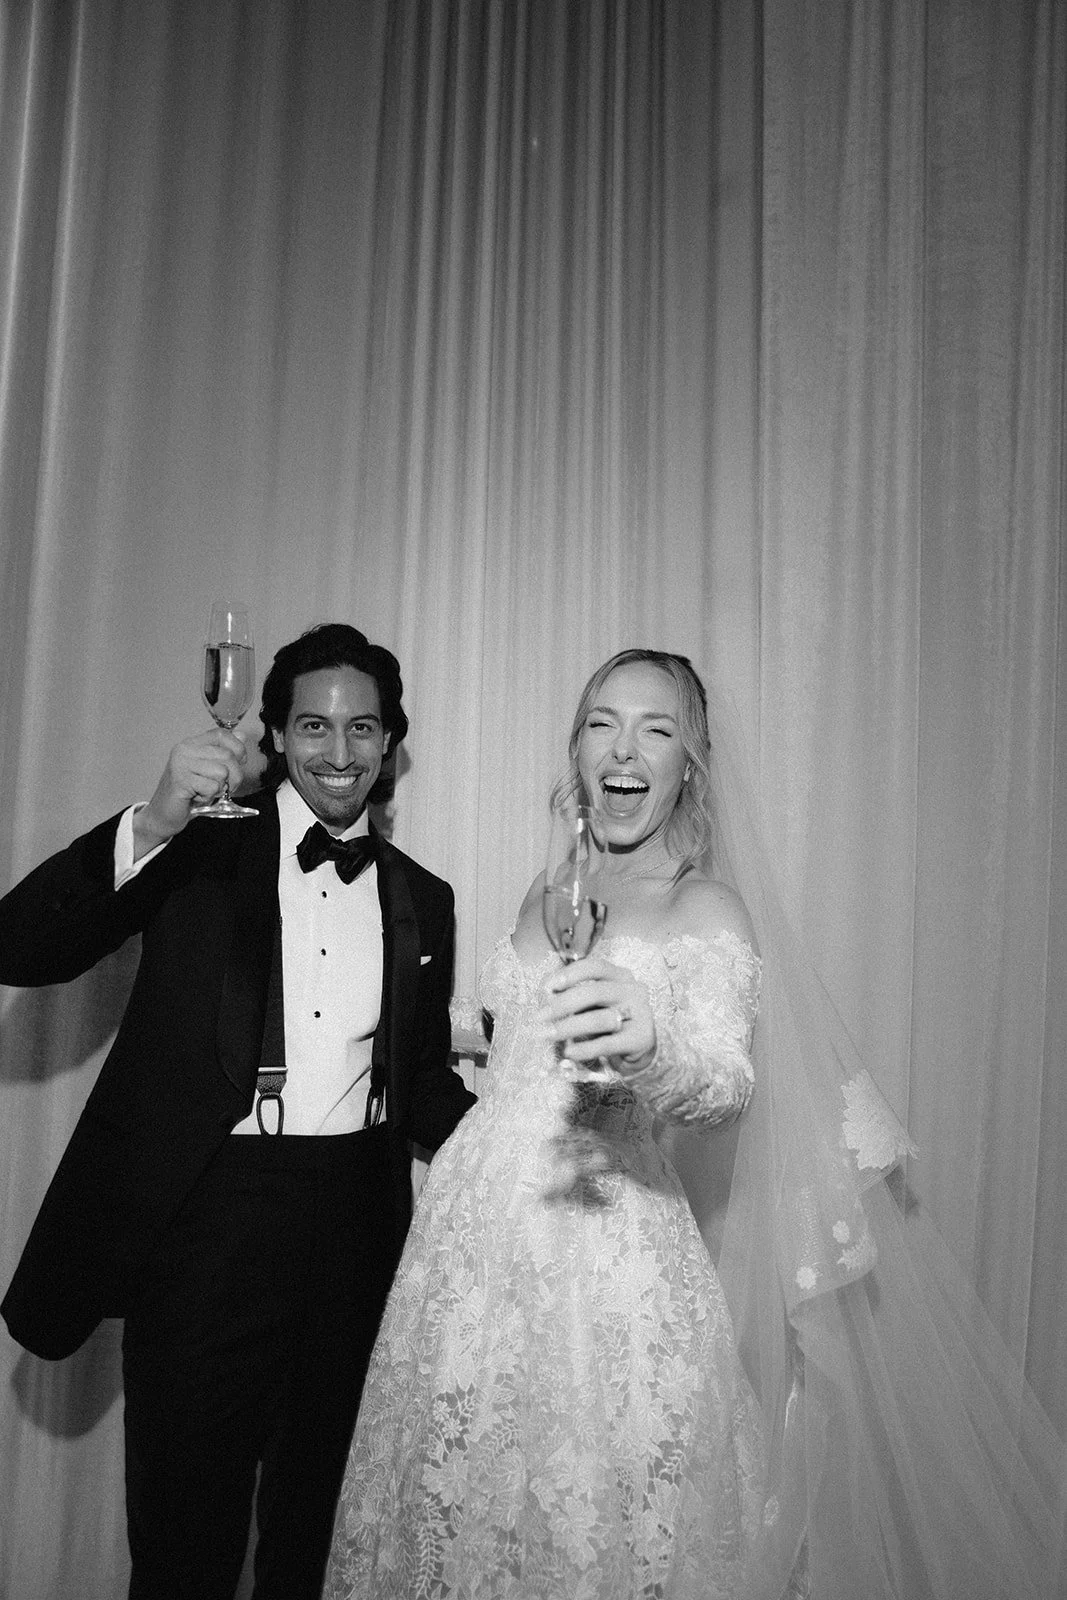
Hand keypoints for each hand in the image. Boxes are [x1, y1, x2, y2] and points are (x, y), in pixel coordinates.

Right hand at [133, 729, 247, 856]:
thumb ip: (224, 753)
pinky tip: (196, 797)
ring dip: (219, 788)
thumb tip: (242, 735)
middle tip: (224, 788)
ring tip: (205, 791)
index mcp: (191, 744)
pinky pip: (212, 787)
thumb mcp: (210, 771)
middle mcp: (184, 750)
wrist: (163, 814)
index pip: (221, 734)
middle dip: (235, 776)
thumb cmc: (188, 794)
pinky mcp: (180, 780)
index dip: (237, 747)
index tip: (241, 761)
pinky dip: (209, 797)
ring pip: (222, 772)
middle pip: (227, 755)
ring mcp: (181, 764)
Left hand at [536, 954, 655, 1073]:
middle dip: (562, 1005)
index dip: (570, 974)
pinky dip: (585, 1048)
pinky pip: (607, 1043)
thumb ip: (575, 994)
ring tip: (546, 1035)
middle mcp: (632, 990)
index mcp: (620, 975)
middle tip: (538, 1017)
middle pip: (594, 992)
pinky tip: (569, 1052)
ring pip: (599, 1019)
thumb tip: (545, 994)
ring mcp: (639, 1014)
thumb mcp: (595, 1002)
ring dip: (568, 1028)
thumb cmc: (610, 1018)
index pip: (594, 967)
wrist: (641, 1045)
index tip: (548, 986)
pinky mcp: (640, 1038)